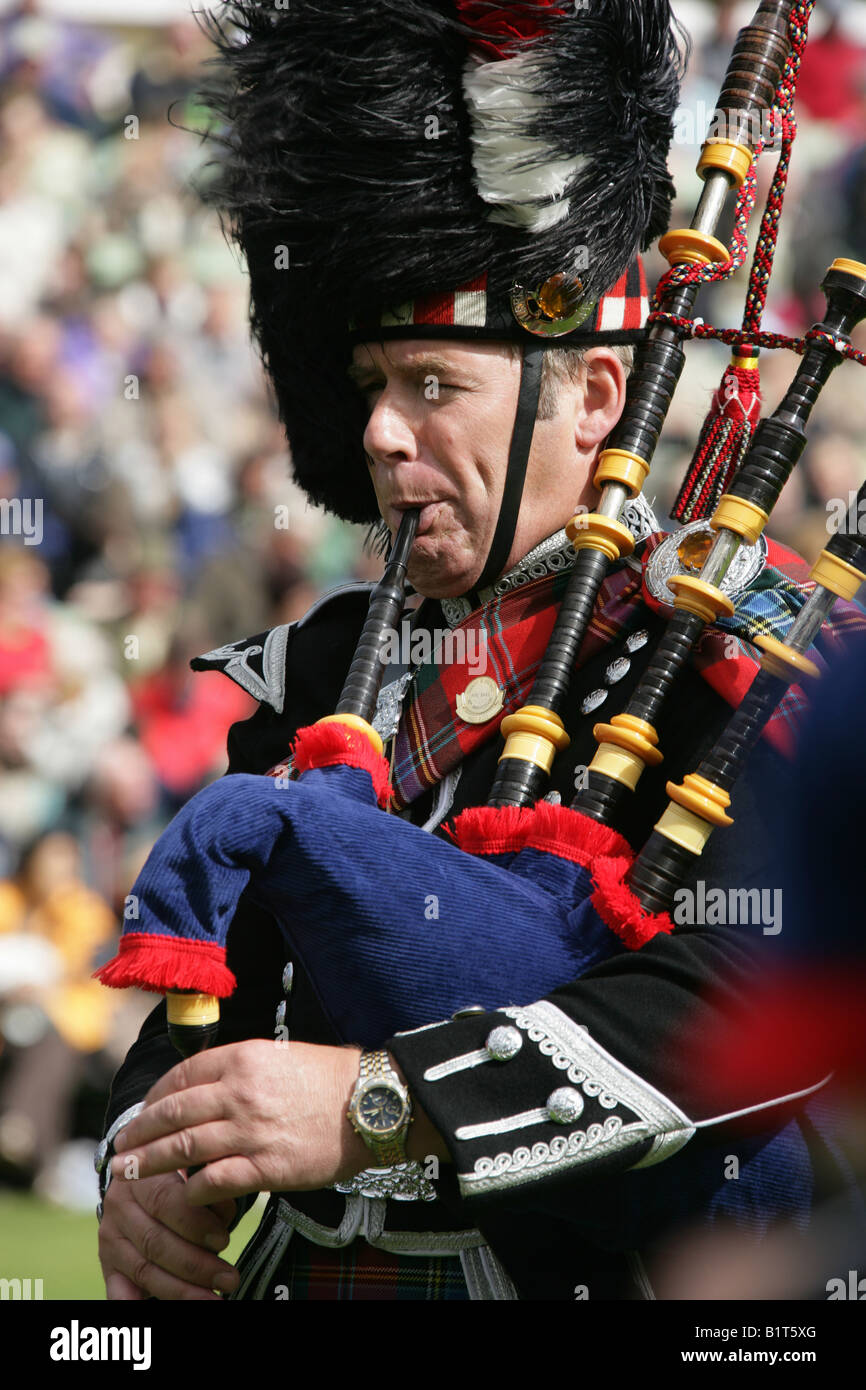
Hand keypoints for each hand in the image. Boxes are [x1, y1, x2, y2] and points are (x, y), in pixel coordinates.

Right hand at [98, 1168, 238, 1300]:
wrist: (145, 1183)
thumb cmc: (184, 1178)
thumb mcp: (196, 1171)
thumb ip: (209, 1188)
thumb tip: (223, 1210)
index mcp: (141, 1175)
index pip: (164, 1201)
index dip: (195, 1223)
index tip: (223, 1240)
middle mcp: (118, 1205)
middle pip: (155, 1242)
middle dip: (196, 1265)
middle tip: (228, 1279)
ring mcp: (110, 1237)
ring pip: (144, 1270)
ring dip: (181, 1291)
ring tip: (213, 1299)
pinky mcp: (108, 1265)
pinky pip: (118, 1292)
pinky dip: (135, 1306)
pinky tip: (153, 1310)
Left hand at [112, 1040, 370, 1205]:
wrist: (372, 1105)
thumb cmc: (332, 1079)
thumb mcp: (281, 1057)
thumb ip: (242, 1070)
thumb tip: (207, 1087)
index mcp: (243, 1058)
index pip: (181, 1076)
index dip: (155, 1097)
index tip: (145, 1111)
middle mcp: (240, 1092)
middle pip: (173, 1113)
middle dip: (140, 1133)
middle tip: (121, 1147)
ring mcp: (251, 1131)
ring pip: (183, 1148)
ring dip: (151, 1163)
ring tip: (130, 1173)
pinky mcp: (265, 1167)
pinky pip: (213, 1181)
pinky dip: (191, 1190)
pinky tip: (182, 1195)